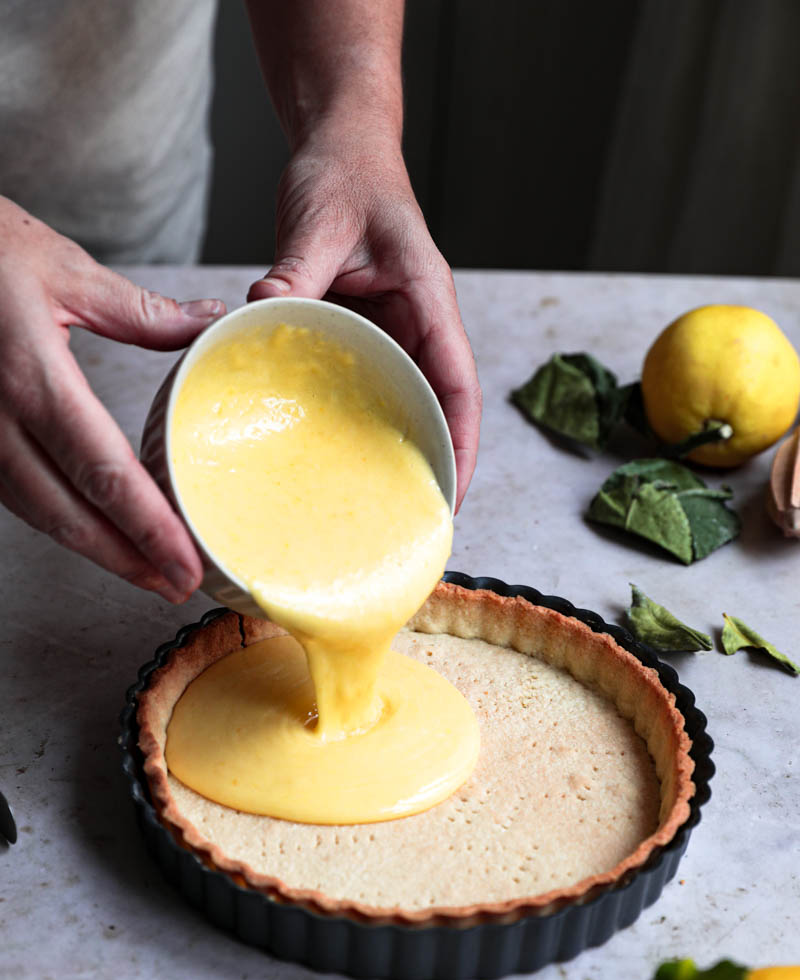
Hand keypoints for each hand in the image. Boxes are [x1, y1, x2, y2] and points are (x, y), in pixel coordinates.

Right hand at [0, 198, 224, 601]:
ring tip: (149, 569)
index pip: (102, 471)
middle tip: (177, 585)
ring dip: (97, 549)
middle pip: (69, 514)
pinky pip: (17, 496)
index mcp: (30, 377)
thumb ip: (139, 311)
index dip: (147, 526)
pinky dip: (62, 521)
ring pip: (39, 514)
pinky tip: (97, 531)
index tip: (185, 560)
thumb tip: (209, 323)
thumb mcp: (61, 268)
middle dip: (127, 560)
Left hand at [248, 130, 481, 509]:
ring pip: (400, 400)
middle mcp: (417, 322)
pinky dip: (352, 419)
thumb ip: (294, 272)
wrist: (339, 146)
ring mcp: (391, 330)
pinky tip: (328, 450)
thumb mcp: (318, 220)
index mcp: (427, 299)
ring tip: (369, 503)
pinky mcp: (362, 330)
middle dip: (430, 463)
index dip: (462, 442)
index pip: (458, 384)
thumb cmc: (344, 172)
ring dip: (392, 447)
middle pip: (436, 406)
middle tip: (406, 520)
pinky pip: (363, 383)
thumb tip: (260, 314)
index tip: (453, 492)